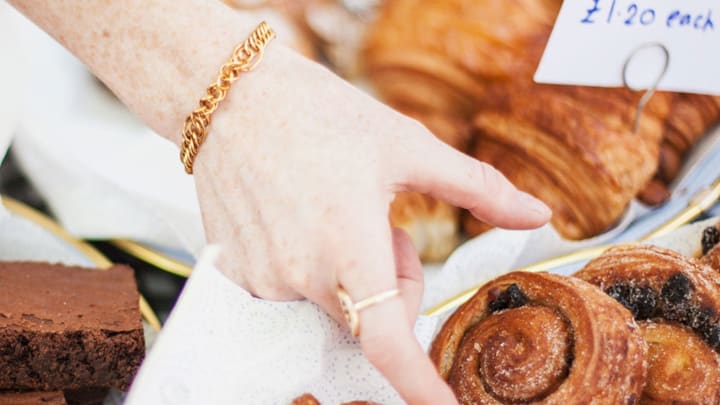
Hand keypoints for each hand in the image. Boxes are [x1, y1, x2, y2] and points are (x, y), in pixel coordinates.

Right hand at [193, 45, 550, 403]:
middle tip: (385, 224)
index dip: (419, 386)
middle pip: (371, 317)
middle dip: (394, 284)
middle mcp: (301, 274)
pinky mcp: (237, 274)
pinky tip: (302, 221)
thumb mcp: (406, 145)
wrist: (232, 98)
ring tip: (334, 213)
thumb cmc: (317, 114)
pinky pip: (292, 293)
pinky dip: (311, 270)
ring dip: (349, 275)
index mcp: (349, 245)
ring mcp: (262, 279)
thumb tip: (537, 215)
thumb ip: (478, 188)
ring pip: (332, 305)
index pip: (388, 343)